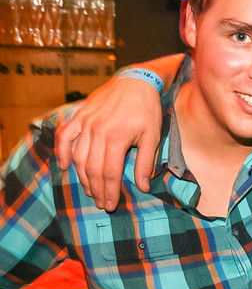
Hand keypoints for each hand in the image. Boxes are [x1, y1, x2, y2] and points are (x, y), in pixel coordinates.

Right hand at [55, 74, 163, 210]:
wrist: (135, 82)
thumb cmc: (147, 110)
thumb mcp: (153, 136)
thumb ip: (146, 163)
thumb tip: (143, 187)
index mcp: (117, 137)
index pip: (110, 173)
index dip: (110, 192)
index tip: (110, 205)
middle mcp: (98, 131)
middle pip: (92, 169)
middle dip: (96, 189)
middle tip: (100, 203)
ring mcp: (86, 123)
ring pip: (78, 157)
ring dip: (81, 177)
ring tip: (89, 191)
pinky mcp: (79, 116)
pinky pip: (64, 136)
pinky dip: (61, 152)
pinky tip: (64, 166)